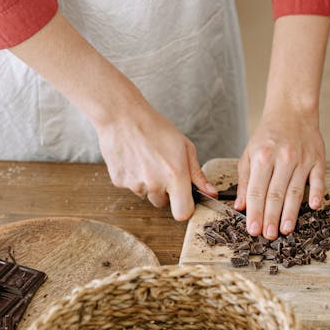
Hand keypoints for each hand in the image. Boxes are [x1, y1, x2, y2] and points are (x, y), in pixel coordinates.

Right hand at [96, 99, 213, 221]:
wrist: (122, 116)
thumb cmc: (156, 128)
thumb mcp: (185, 147)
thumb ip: (198, 175)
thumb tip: (210, 192)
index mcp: (175, 176)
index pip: (183, 213)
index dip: (185, 207)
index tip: (184, 198)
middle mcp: (154, 184)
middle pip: (163, 204)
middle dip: (165, 192)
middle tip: (163, 169)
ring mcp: (135, 184)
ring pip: (146, 194)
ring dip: (149, 184)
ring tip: (147, 160)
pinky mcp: (119, 181)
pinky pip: (131, 187)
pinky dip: (134, 177)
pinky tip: (134, 159)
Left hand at [235, 107, 325, 237]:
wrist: (292, 111)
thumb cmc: (269, 135)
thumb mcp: (249, 153)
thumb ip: (244, 180)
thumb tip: (240, 206)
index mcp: (262, 157)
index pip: (256, 190)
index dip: (254, 212)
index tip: (253, 229)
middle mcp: (282, 158)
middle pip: (275, 194)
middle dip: (271, 217)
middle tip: (268, 236)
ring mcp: (302, 159)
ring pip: (294, 190)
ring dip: (290, 213)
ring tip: (285, 230)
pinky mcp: (317, 159)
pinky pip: (318, 179)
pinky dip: (316, 193)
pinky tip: (313, 207)